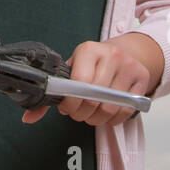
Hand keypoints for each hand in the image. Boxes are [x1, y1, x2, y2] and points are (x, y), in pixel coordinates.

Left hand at [20, 38, 150, 127]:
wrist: (125, 52)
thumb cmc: (93, 64)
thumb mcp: (72, 69)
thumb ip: (52, 93)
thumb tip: (28, 117)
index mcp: (89, 50)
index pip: (79, 82)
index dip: (70, 102)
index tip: (66, 108)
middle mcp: (111, 55)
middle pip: (94, 98)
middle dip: (81, 113)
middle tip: (77, 113)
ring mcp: (129, 67)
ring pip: (109, 107)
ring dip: (96, 118)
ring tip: (90, 114)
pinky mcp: (141, 79)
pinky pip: (125, 111)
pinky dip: (112, 119)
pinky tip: (105, 113)